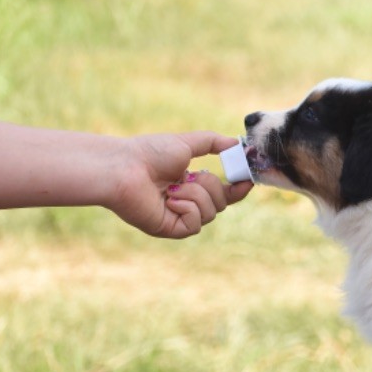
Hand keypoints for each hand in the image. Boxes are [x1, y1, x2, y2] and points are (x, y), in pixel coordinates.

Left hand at [109, 132, 253, 237]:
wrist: (124, 168)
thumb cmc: (149, 153)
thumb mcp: (187, 143)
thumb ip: (214, 142)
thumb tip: (238, 143)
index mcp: (190, 185)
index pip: (223, 193)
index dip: (237, 189)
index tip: (247, 180)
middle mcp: (186, 203)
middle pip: (221, 203)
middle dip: (210, 187)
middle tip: (189, 176)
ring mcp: (178, 217)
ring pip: (210, 213)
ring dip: (195, 195)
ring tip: (171, 188)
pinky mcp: (171, 229)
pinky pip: (196, 224)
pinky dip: (187, 207)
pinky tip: (169, 200)